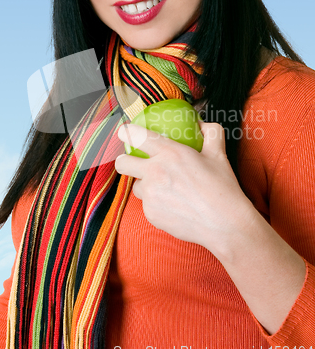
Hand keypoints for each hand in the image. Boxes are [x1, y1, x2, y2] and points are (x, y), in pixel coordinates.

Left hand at [115, 122, 254, 259]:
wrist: (225, 225)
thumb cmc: (223, 189)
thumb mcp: (219, 154)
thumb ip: (209, 132)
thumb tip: (199, 123)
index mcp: (170, 153)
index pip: (136, 136)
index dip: (126, 132)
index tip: (125, 133)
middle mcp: (155, 173)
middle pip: (122, 163)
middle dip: (125, 161)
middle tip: (134, 162)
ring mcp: (151, 196)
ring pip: (136, 186)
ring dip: (145, 184)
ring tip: (165, 188)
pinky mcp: (151, 214)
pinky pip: (147, 204)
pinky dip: (156, 203)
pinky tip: (174, 205)